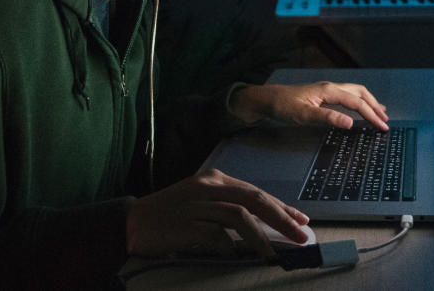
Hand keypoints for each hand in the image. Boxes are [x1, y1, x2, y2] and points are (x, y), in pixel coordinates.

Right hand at [126, 168, 309, 258]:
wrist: (133, 222)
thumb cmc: (170, 215)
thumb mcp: (201, 202)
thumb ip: (228, 208)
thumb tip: (262, 225)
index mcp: (214, 179)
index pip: (256, 192)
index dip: (281, 206)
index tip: (301, 221)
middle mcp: (208, 186)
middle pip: (254, 199)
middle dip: (281, 218)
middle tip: (300, 236)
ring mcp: (197, 204)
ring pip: (240, 216)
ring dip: (261, 236)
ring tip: (273, 254)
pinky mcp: (187, 223)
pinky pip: (217, 234)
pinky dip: (231, 246)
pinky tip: (237, 255)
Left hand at [230, 82, 388, 130]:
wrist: (267, 100)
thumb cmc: (283, 106)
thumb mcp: (304, 115)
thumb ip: (328, 118)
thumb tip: (350, 123)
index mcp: (329, 90)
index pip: (357, 102)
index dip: (372, 115)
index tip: (382, 126)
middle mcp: (330, 87)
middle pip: (361, 93)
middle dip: (375, 106)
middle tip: (385, 121)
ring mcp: (327, 89)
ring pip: (355, 92)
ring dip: (369, 102)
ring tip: (381, 113)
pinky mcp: (323, 94)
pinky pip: (348, 95)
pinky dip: (359, 101)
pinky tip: (360, 107)